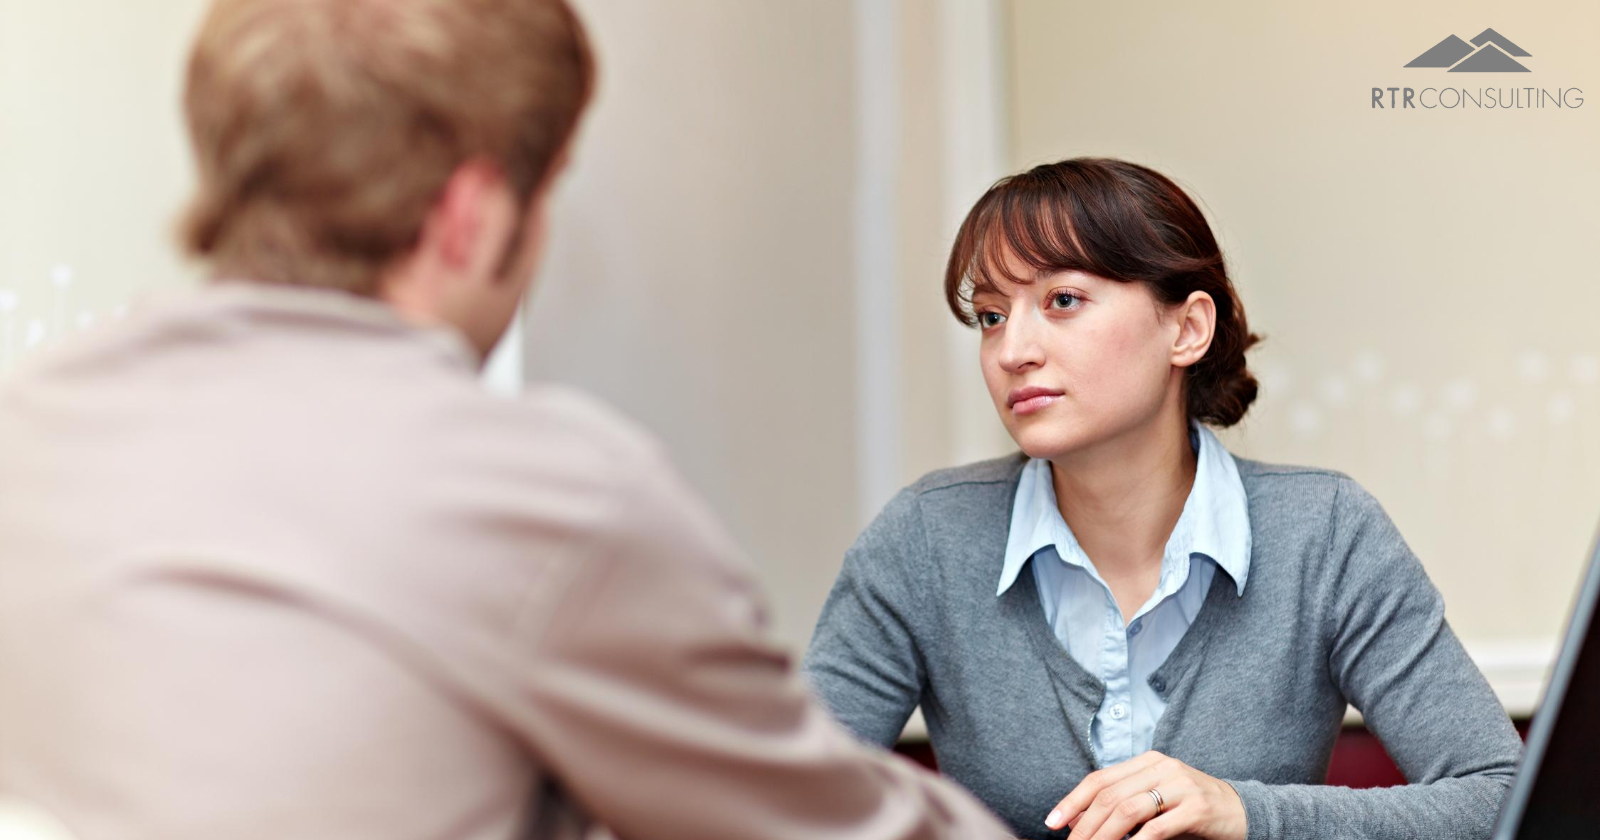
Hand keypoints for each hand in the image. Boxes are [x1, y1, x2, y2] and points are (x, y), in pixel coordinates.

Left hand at [1044, 750, 1246, 839]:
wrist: (1244, 813)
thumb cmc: (1191, 812)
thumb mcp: (1153, 805)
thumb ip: (1119, 808)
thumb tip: (1076, 821)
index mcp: (1147, 762)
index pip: (1100, 779)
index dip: (1072, 801)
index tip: (1052, 822)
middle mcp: (1162, 767)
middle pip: (1110, 795)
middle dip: (1084, 824)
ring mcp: (1180, 785)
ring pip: (1128, 809)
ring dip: (1103, 835)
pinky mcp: (1197, 807)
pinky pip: (1158, 828)